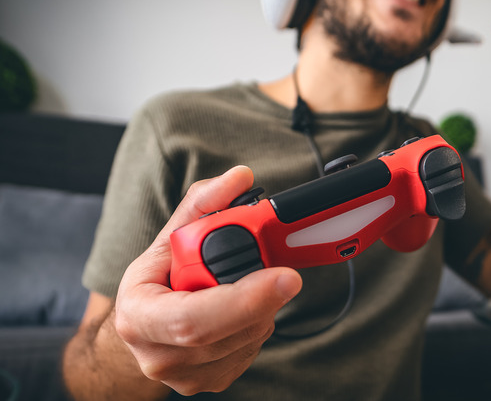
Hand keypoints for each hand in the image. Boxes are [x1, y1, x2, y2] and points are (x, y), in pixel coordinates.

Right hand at [114, 166, 301, 395]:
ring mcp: (183, 376)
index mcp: (138, 315)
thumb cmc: (157, 279)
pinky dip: (257, 327)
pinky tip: (243, 311)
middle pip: (228, 333)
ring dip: (262, 311)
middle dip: (263, 300)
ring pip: (246, 342)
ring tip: (247, 289)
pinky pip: (250, 354)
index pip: (193, 319)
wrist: (144, 324)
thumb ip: (204, 203)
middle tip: (285, 274)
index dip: (244, 299)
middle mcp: (156, 354)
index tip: (286, 275)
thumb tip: (239, 177)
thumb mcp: (170, 236)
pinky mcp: (208, 383)